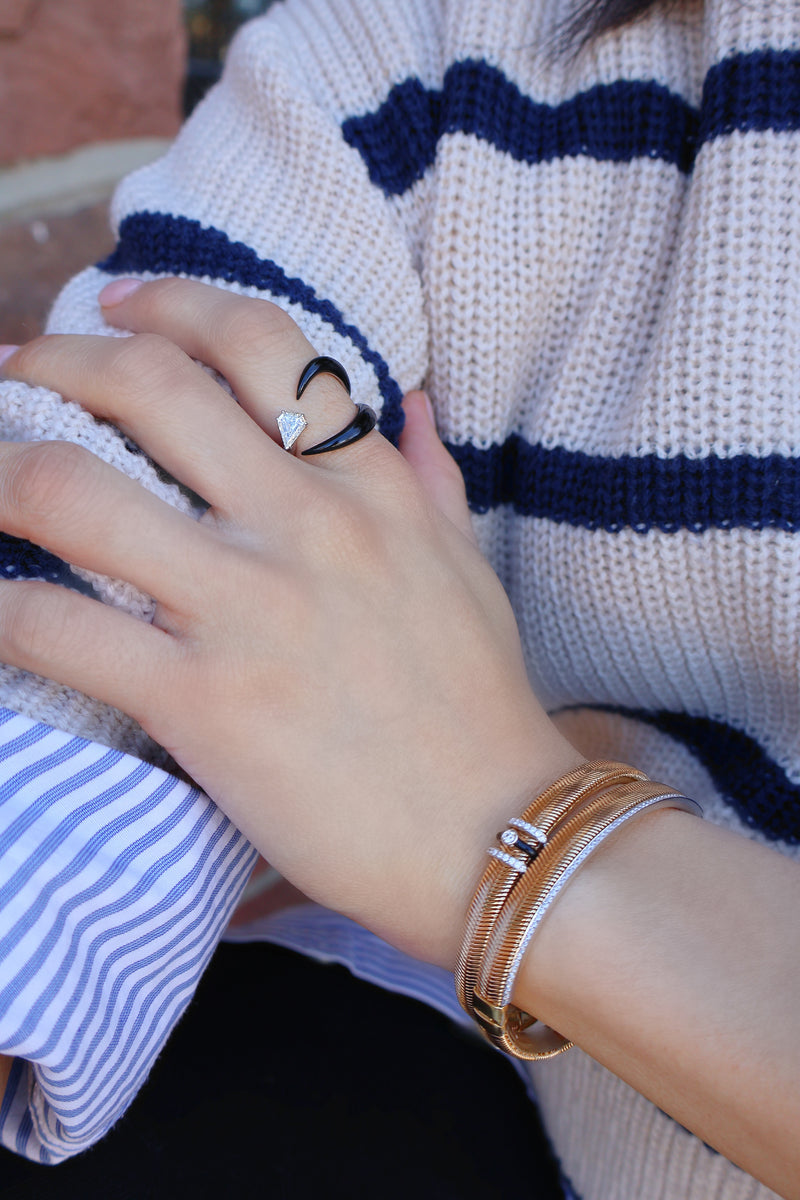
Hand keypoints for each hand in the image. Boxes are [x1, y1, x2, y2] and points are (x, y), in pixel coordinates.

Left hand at [0, 279, 580, 967]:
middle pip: (150, 388)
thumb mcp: (468, 570)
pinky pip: (58, 630)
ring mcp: (249, 609)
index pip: (260, 343)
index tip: (119, 308)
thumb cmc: (483, 707)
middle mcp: (305, 525)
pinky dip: (0, 613)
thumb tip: (408, 401)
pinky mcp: (203, 702)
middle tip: (20, 367)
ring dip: (1, 474)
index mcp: (369, 487)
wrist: (496, 834)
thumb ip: (430, 476)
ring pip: (75, 493)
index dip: (172, 303)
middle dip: (61, 359)